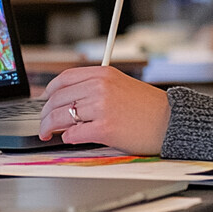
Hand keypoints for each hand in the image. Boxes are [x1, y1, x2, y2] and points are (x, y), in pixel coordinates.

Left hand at [38, 66, 170, 153]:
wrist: (168, 121)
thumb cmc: (147, 106)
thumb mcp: (121, 84)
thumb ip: (96, 86)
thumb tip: (69, 99)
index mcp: (104, 73)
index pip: (64, 78)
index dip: (49, 91)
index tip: (44, 100)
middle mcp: (100, 87)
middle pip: (57, 98)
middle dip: (45, 113)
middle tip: (44, 122)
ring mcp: (101, 107)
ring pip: (60, 117)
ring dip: (49, 127)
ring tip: (49, 133)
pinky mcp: (104, 128)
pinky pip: (73, 134)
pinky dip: (67, 138)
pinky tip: (70, 138)